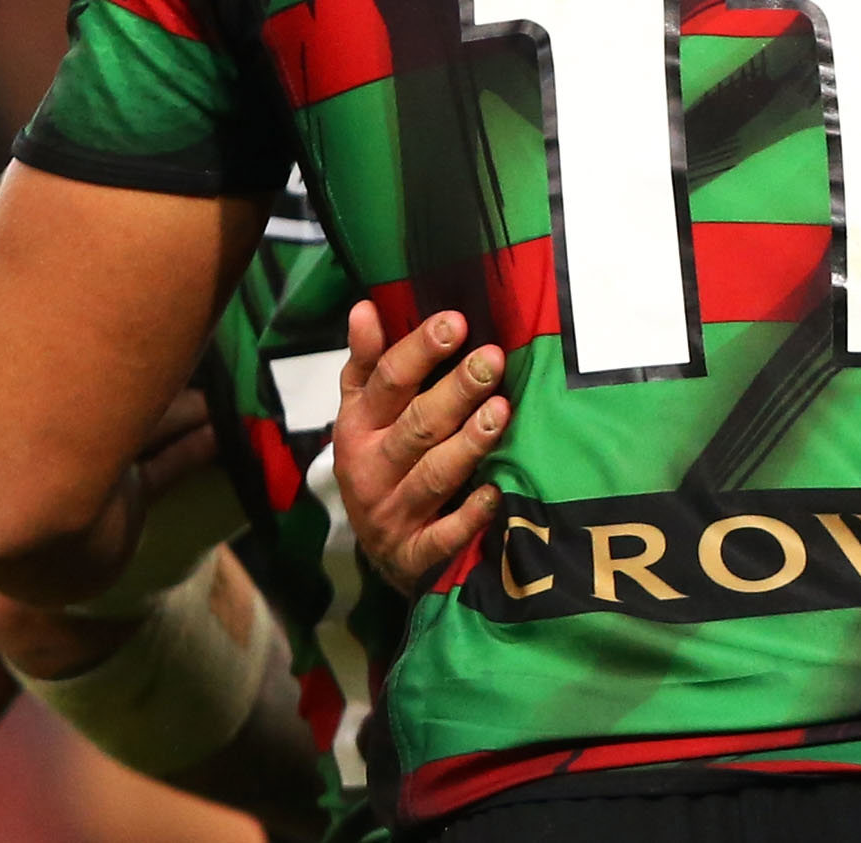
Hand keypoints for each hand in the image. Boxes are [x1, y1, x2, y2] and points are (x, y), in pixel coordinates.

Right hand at [334, 303, 507, 591]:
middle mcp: (370, 468)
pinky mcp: (414, 553)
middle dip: (456, 392)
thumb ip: (367, 362)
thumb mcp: (363, 411)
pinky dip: (468, 516)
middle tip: (492, 359)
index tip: (456, 321)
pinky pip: (443, 535)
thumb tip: (364, 307)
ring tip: (501, 411)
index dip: (421, 351)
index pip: (388, 382)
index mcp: (358, 427)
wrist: (378, 550)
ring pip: (432, 475)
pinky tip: (496, 492)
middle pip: (416, 425)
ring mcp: (391, 513)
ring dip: (467, 444)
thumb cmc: (380, 460)